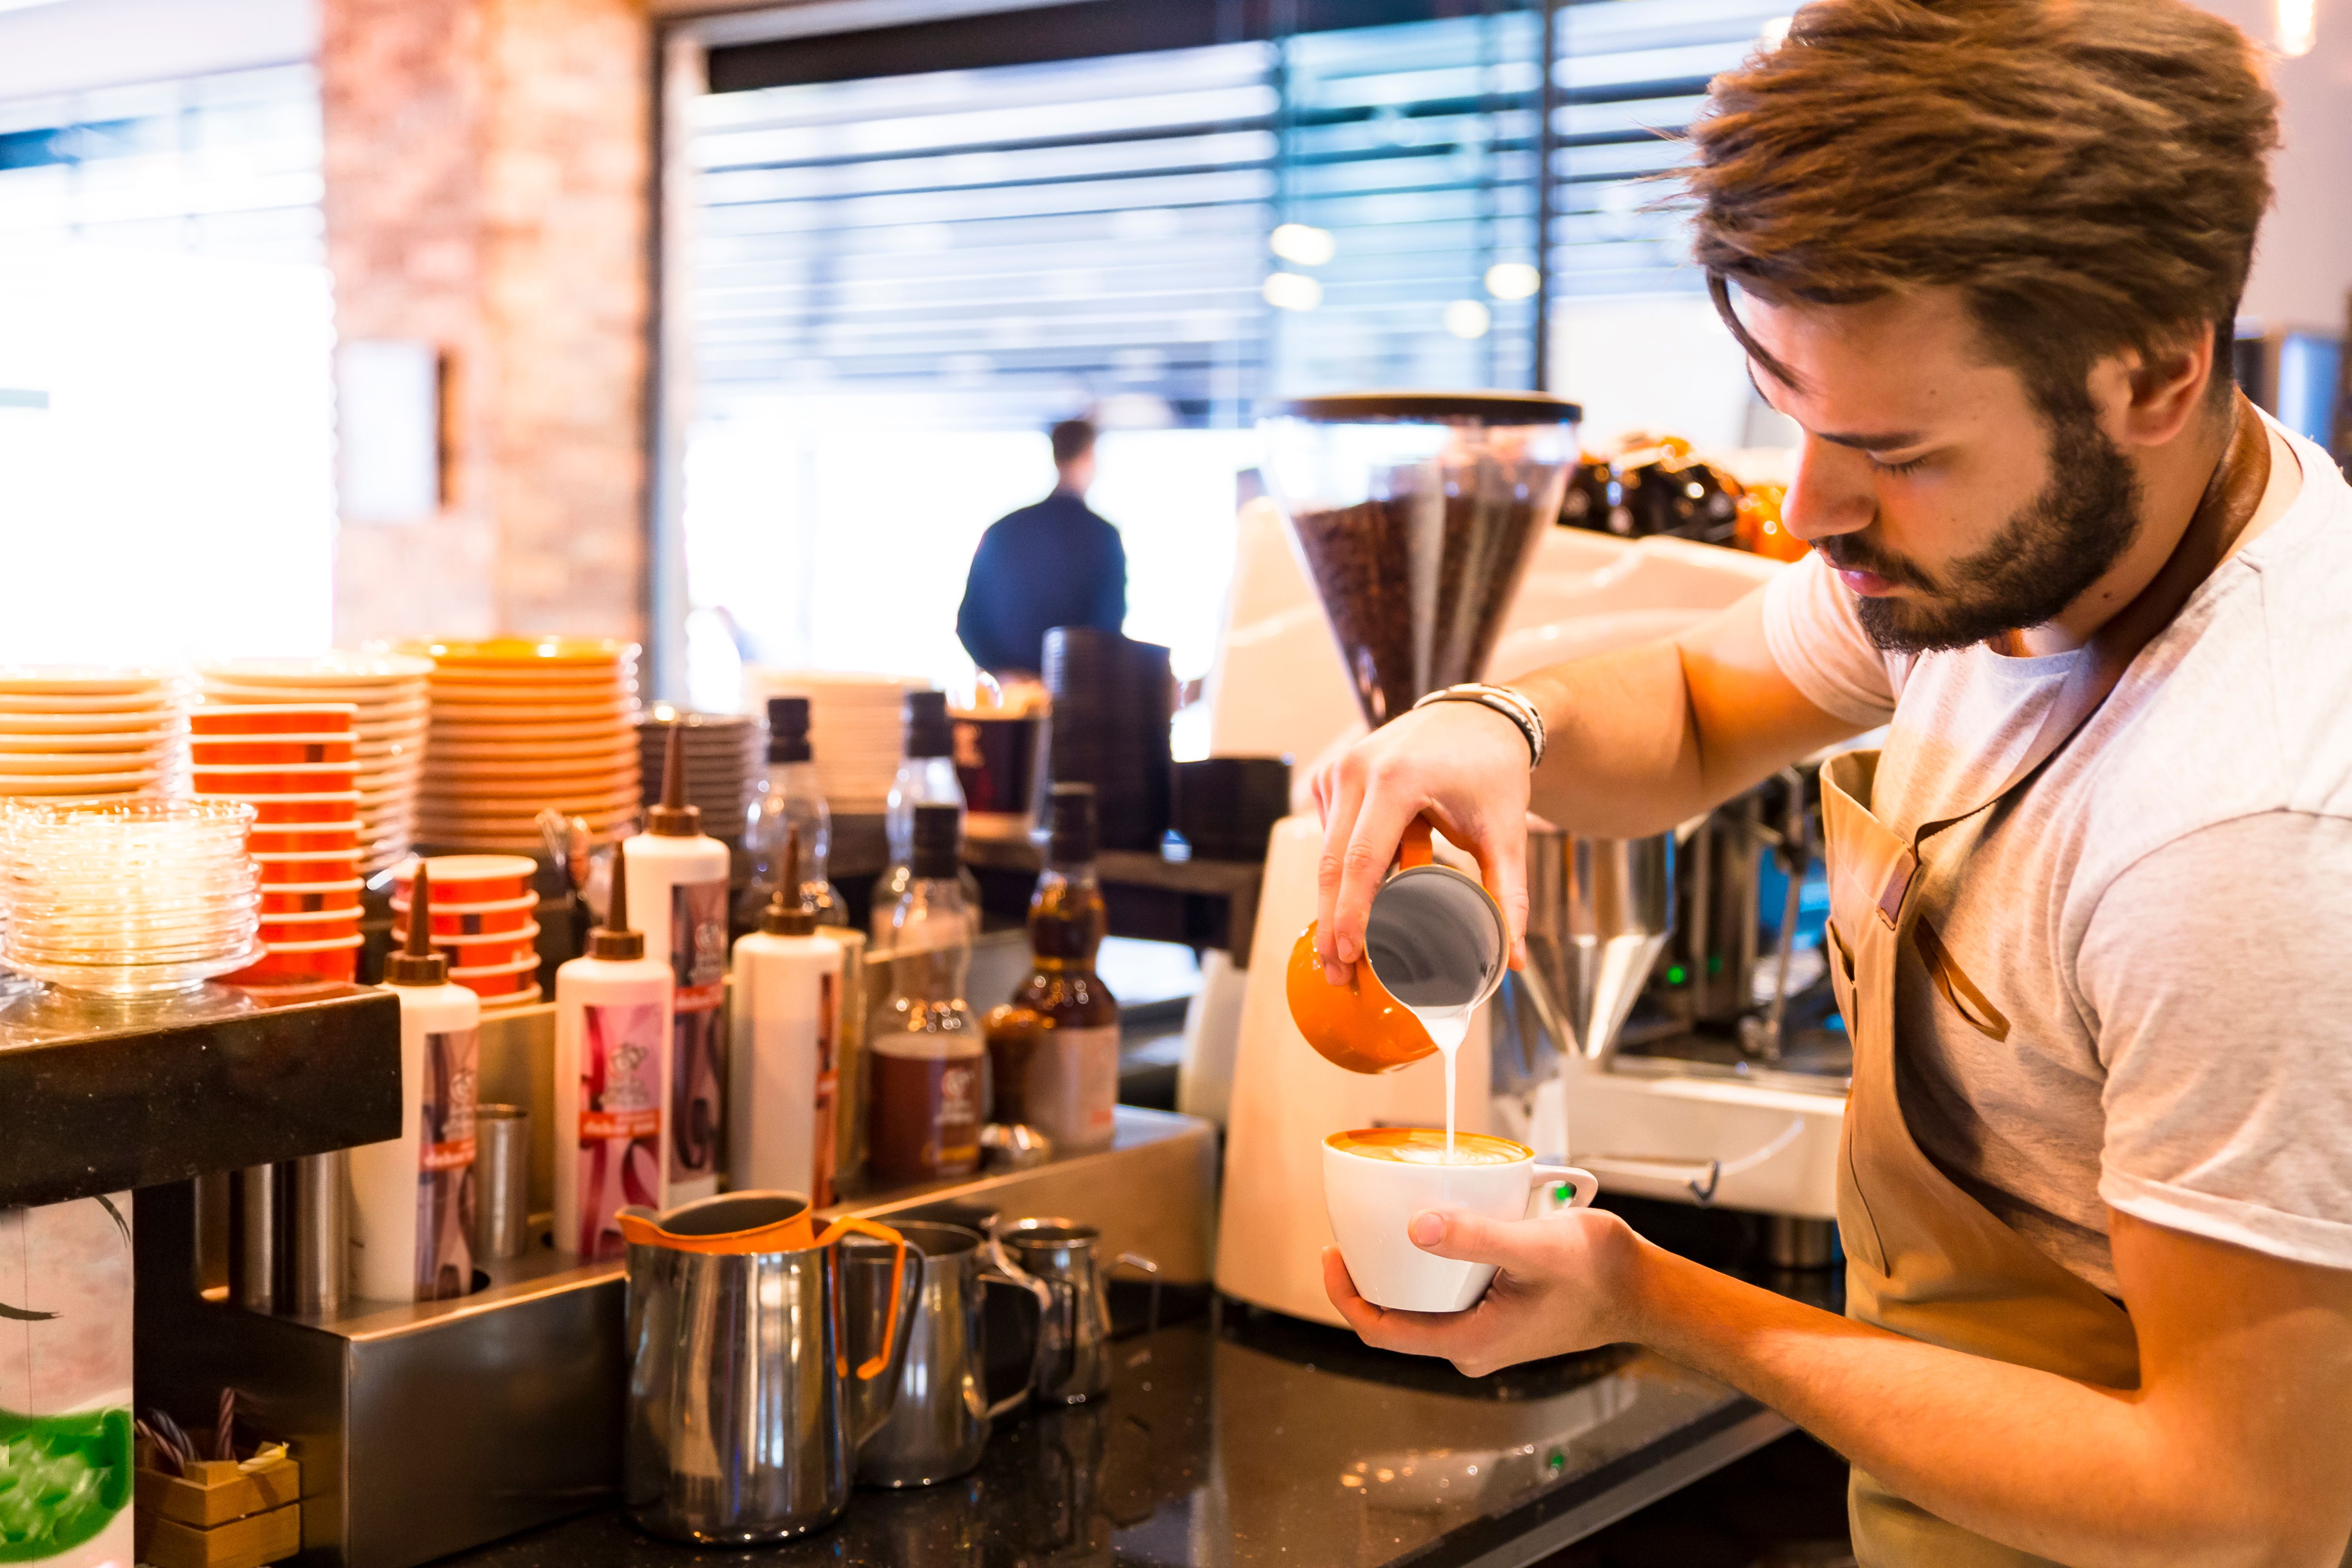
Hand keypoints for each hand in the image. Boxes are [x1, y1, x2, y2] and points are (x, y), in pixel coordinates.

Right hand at [1309, 701, 1534, 982]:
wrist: (1480, 715)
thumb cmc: (1493, 772)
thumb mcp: (1505, 833)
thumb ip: (1509, 896)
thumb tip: (1514, 959)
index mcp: (1397, 780)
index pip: (1362, 860)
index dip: (1352, 913)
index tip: (1350, 956)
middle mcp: (1358, 769)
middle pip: (1333, 862)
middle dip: (1331, 923)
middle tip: (1337, 972)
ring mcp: (1340, 768)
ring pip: (1326, 851)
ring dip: (1332, 901)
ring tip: (1342, 950)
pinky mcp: (1334, 773)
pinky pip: (1330, 832)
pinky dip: (1340, 869)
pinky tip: (1353, 901)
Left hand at [1321, 1206, 1643, 1377]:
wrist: (1642, 1289)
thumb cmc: (1598, 1272)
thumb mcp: (1533, 1246)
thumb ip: (1475, 1238)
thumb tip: (1416, 1229)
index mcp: (1470, 1342)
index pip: (1382, 1330)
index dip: (1345, 1294)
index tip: (1330, 1252)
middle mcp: (1471, 1345)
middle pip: (1395, 1316)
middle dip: (1367, 1276)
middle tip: (1350, 1229)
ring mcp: (1484, 1332)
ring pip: (1420, 1304)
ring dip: (1399, 1268)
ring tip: (1380, 1224)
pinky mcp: (1497, 1314)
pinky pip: (1446, 1294)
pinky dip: (1430, 1265)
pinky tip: (1429, 1230)